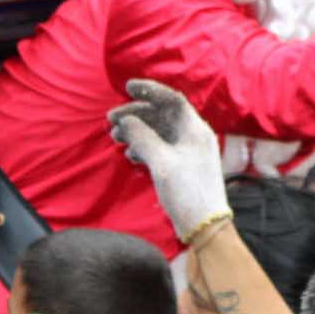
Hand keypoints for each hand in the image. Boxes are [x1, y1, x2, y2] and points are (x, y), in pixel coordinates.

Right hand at [107, 80, 228, 241]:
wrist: (204, 225)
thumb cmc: (187, 192)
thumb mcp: (162, 163)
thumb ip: (143, 138)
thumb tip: (127, 120)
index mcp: (195, 129)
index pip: (172, 100)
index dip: (150, 91)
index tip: (128, 88)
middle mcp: (193, 136)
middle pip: (162, 115)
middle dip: (136, 115)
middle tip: (111, 120)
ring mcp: (188, 151)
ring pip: (159, 132)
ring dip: (137, 132)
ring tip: (115, 138)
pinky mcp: (182, 166)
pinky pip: (160, 148)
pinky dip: (144, 147)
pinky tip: (130, 154)